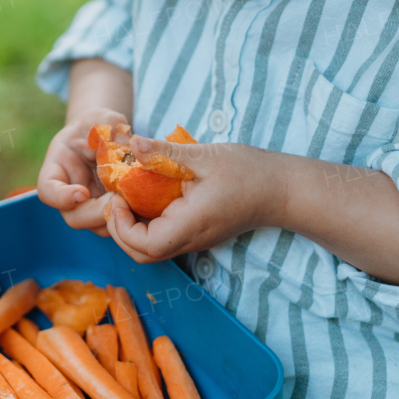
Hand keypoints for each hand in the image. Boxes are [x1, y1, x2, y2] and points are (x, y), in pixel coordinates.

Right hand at [39, 108, 128, 237]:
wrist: (106, 134)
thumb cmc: (98, 123)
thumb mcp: (102, 118)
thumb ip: (110, 126)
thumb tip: (129, 145)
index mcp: (58, 168)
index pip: (48, 190)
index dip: (61, 197)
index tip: (82, 192)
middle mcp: (70, 192)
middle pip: (73, 217)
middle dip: (95, 213)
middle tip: (117, 199)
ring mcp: (91, 205)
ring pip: (98, 226)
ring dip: (116, 218)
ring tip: (133, 199)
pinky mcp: (111, 210)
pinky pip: (119, 223)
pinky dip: (131, 217)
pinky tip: (144, 203)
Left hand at [104, 136, 278, 262]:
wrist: (283, 189)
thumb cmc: (248, 171)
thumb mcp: (204, 156)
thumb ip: (165, 152)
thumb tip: (132, 143)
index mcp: (191, 224)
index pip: (145, 246)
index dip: (122, 228)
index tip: (118, 198)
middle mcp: (191, 239)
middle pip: (143, 255)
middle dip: (120, 232)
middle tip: (115, 199)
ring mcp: (194, 240)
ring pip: (152, 250)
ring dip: (131, 229)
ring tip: (127, 197)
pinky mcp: (197, 234)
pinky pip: (163, 239)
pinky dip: (145, 225)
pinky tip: (144, 198)